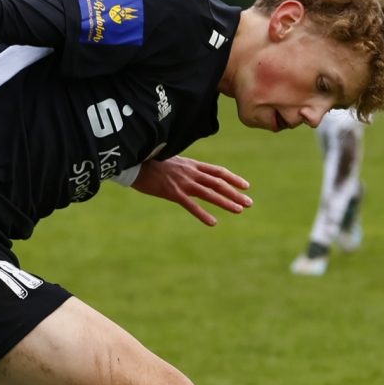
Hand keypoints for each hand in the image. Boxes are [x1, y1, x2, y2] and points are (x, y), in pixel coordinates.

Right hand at [130, 156, 252, 226]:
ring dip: (226, 202)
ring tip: (239, 210)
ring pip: (210, 193)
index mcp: (192, 165)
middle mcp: (191, 173)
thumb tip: (192, 174)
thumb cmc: (149, 162)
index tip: (246, 186)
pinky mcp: (172, 192)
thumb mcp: (171, 161)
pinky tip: (213, 223)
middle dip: (236, 193)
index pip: (218, 171)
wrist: (134, 162)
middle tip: (249, 203)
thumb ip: (184, 168)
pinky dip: (203, 214)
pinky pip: (191, 205)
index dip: (233, 178)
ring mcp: (183, 183)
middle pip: (218, 183)